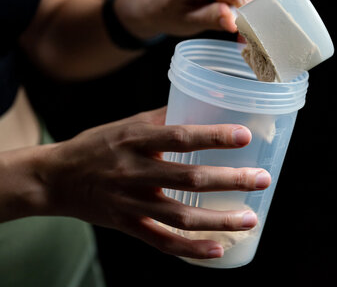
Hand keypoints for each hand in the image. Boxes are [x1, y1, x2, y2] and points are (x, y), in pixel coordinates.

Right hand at [39, 107, 270, 258]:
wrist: (55, 178)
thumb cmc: (97, 145)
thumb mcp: (126, 124)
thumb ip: (162, 118)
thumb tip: (200, 105)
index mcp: (135, 140)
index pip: (180, 137)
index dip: (213, 136)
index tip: (245, 136)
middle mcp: (134, 172)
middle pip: (188, 179)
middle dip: (230, 180)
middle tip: (262, 180)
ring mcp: (131, 202)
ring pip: (180, 217)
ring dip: (219, 220)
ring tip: (251, 219)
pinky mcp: (127, 225)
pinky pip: (162, 241)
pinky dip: (191, 249)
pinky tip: (218, 249)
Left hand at [116, 0, 258, 38]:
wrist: (154, 0)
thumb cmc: (167, 12)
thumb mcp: (187, 21)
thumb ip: (211, 18)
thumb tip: (234, 23)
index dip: (248, 21)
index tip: (247, 42)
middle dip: (249, 20)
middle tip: (241, 42)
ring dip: (247, 14)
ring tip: (234, 31)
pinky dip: (243, 7)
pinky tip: (232, 18)